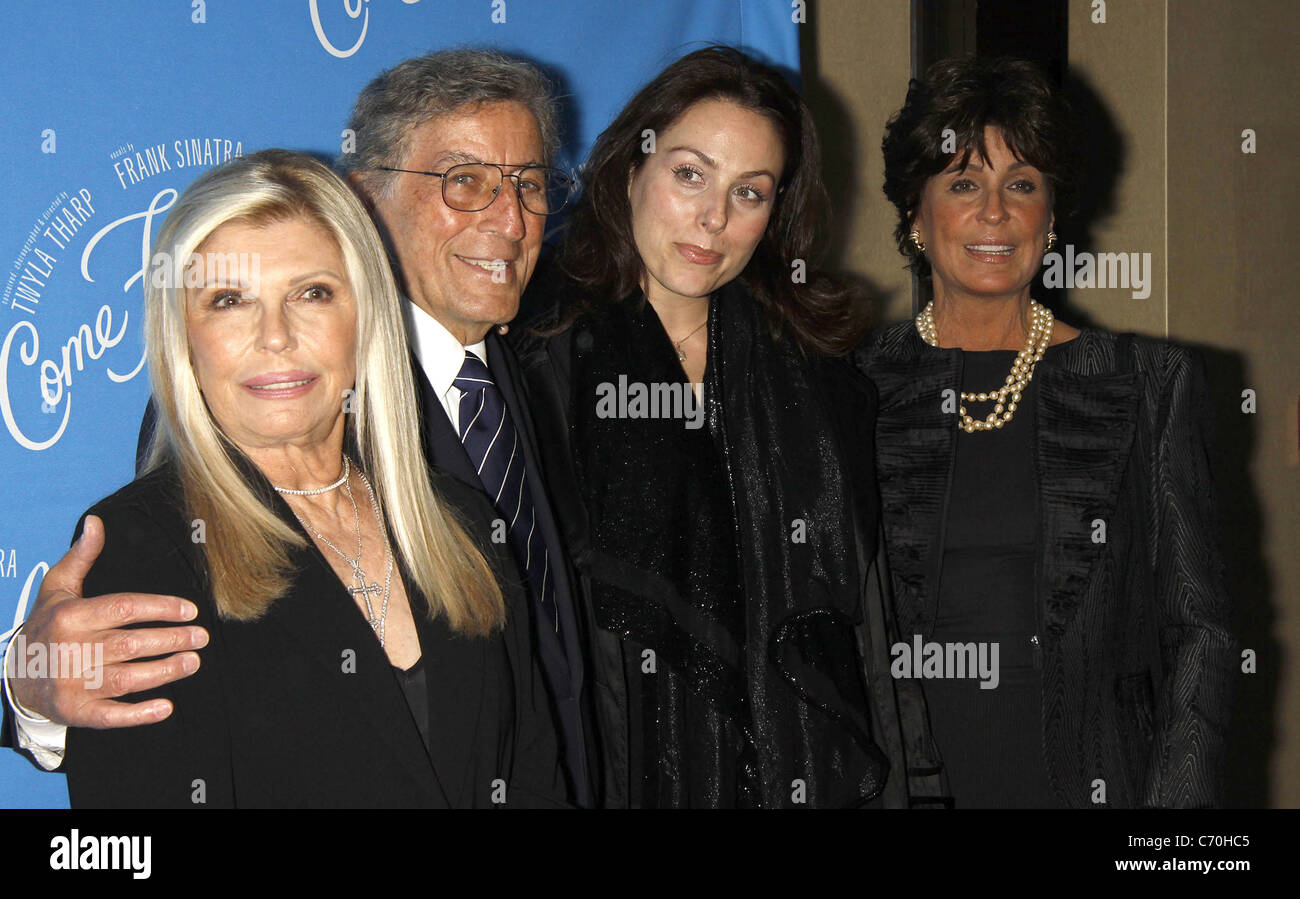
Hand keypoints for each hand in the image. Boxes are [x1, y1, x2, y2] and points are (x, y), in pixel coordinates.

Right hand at [8, 515, 207, 727]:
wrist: (15, 675)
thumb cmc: (47, 626)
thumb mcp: (57, 589)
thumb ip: (81, 557)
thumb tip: (96, 522)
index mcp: (71, 617)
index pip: (124, 608)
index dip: (161, 608)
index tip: (190, 610)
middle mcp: (71, 649)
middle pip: (131, 644)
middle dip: (171, 640)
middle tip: (201, 636)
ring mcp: (72, 683)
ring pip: (127, 678)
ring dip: (165, 672)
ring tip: (193, 661)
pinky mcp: (74, 711)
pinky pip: (109, 715)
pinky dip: (137, 714)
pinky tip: (166, 707)